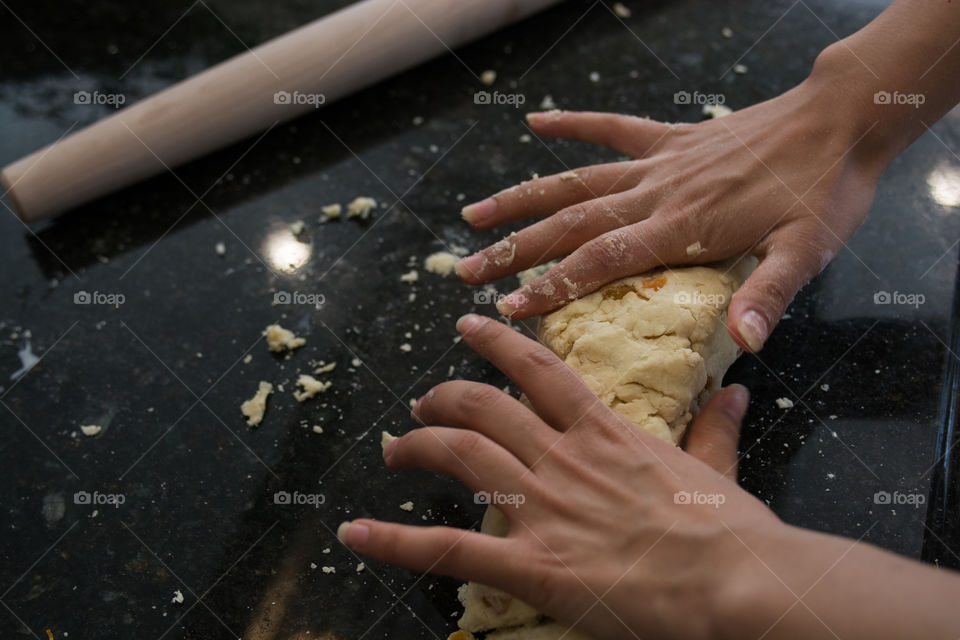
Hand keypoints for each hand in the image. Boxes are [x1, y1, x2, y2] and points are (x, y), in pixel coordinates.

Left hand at [337, 314, 783, 638]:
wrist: (734, 582)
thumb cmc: (731, 531)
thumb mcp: (719, 470)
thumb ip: (714, 430)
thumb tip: (735, 394)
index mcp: (604, 432)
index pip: (538, 369)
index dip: (496, 342)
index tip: (468, 325)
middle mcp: (563, 457)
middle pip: (482, 407)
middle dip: (442, 399)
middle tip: (422, 408)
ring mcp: (542, 507)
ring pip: (459, 454)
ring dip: (417, 447)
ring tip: (396, 450)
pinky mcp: (531, 564)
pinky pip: (448, 548)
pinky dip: (395, 542)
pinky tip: (357, 535)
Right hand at [454, 74, 884, 351]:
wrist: (840, 119)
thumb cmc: (824, 190)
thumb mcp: (807, 251)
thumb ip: (769, 295)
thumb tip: (744, 344)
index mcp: (681, 227)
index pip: (599, 261)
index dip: (548, 286)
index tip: (506, 308)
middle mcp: (657, 194)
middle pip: (569, 224)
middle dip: (514, 250)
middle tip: (466, 271)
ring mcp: (660, 162)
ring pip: (576, 182)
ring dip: (522, 199)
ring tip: (475, 215)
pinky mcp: (671, 138)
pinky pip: (612, 128)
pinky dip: (573, 124)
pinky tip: (536, 122)